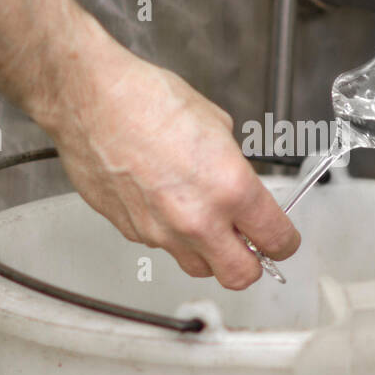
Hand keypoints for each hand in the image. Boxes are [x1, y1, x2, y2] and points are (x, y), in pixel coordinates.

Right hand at [0, 0, 298, 288]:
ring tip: (205, 224)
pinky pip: (161, 247)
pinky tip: (164, 203)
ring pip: (198, 268)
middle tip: (250, 244)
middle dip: (252, 263)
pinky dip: (170, 236)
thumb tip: (238, 185)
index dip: (284, 241)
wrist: (90, 99)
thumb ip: (234, 166)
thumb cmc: (147, 100)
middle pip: (241, 275)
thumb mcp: (216, 124)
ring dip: (210, 254)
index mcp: (230, 188)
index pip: (276, 239)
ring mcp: (161, 232)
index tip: (281, 237)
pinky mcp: (130, 232)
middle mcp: (198, 220)